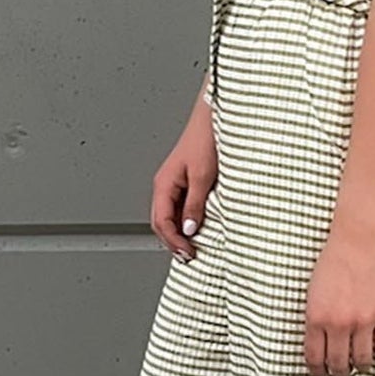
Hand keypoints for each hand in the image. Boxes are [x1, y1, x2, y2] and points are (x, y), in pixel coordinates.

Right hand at [150, 95, 216, 260]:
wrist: (213, 118)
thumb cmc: (206, 140)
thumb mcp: (203, 177)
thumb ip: (195, 204)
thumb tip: (189, 229)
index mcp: (164, 184)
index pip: (161, 222)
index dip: (173, 242)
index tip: (188, 254)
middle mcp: (165, 185)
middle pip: (161, 222)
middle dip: (172, 242)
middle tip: (188, 256)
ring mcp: (174, 183)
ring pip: (169, 216)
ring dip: (178, 233)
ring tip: (192, 247)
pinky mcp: (185, 180)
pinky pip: (180, 206)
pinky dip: (185, 221)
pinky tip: (197, 227)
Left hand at [304, 225, 374, 375]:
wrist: (359, 241)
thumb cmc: (335, 260)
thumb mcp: (313, 293)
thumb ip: (315, 320)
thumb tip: (320, 344)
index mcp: (317, 318)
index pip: (315, 358)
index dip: (318, 371)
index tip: (321, 372)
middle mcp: (340, 323)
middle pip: (340, 365)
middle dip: (339, 372)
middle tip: (341, 371)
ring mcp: (364, 321)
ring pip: (364, 361)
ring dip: (361, 365)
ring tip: (360, 362)